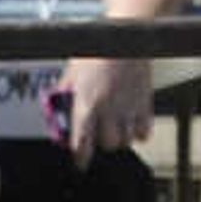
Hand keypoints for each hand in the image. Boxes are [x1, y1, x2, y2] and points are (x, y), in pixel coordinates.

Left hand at [60, 53, 155, 168]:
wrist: (125, 38)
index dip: (81, 156)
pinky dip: (139, 133)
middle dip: (102, 143)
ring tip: (114, 128)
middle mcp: (109, 109)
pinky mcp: (146, 103)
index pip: (83, 141)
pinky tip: (131, 124)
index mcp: (87, 103)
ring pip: (126, 141)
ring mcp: (129, 107)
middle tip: (99, 134)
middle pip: (108, 144)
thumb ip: (64, 97)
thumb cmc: (93, 55)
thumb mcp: (71, 75)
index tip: (80, 163)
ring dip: (119, 138)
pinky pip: (144, 132)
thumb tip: (54, 116)